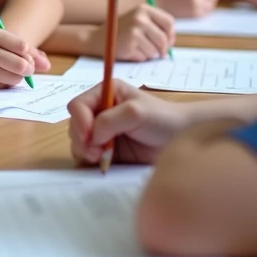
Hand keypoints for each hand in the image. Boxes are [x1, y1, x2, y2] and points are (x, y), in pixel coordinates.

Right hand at [67, 81, 189, 165]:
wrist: (181, 139)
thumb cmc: (162, 119)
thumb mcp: (135, 113)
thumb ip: (109, 121)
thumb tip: (91, 137)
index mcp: (105, 93)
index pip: (78, 105)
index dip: (80, 120)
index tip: (89, 136)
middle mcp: (100, 111)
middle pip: (75, 125)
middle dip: (82, 139)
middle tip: (96, 152)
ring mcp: (103, 132)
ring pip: (78, 141)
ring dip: (85, 150)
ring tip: (100, 157)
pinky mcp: (107, 150)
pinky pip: (88, 155)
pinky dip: (91, 160)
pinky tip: (104, 162)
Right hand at [84, 5, 174, 60]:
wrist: (98, 38)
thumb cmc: (122, 31)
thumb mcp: (138, 20)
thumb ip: (155, 26)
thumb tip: (172, 41)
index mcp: (143, 9)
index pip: (169, 22)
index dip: (171, 34)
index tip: (168, 41)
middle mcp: (139, 18)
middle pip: (164, 38)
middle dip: (163, 49)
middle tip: (159, 53)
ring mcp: (134, 32)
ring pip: (155, 50)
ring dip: (151, 54)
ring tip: (139, 48)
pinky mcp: (129, 45)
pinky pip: (145, 57)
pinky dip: (141, 57)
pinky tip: (131, 51)